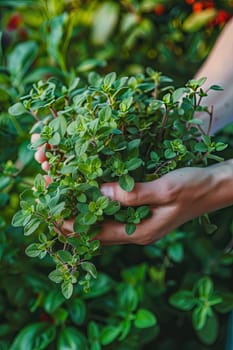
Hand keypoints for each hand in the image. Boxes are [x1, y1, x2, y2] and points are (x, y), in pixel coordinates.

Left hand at [31, 132, 232, 244]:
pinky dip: (94, 203)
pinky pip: (110, 213)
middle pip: (93, 231)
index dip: (70, 223)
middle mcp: (134, 232)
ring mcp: (137, 223)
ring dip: (79, 209)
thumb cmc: (195, 188)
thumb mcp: (166, 189)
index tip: (49, 209)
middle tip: (47, 198)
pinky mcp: (140, 213)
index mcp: (140, 232)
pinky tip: (85, 190)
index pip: (95, 234)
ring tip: (59, 193)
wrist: (215, 188)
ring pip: (99, 222)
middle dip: (68, 216)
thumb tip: (98, 191)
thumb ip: (134, 193)